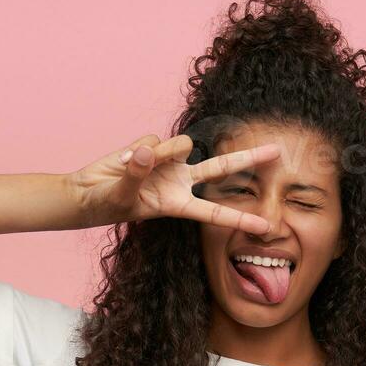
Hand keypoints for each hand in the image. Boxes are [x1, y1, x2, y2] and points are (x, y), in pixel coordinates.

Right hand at [67, 133, 279, 233]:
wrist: (87, 192)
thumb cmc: (107, 204)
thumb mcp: (122, 196)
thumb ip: (137, 174)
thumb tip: (147, 152)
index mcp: (178, 204)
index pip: (216, 212)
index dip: (241, 219)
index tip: (266, 226)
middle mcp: (180, 182)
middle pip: (221, 168)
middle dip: (248, 159)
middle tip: (277, 151)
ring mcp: (169, 164)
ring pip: (181, 145)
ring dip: (161, 152)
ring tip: (134, 164)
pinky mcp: (154, 148)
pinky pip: (153, 139)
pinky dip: (136, 149)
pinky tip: (123, 159)